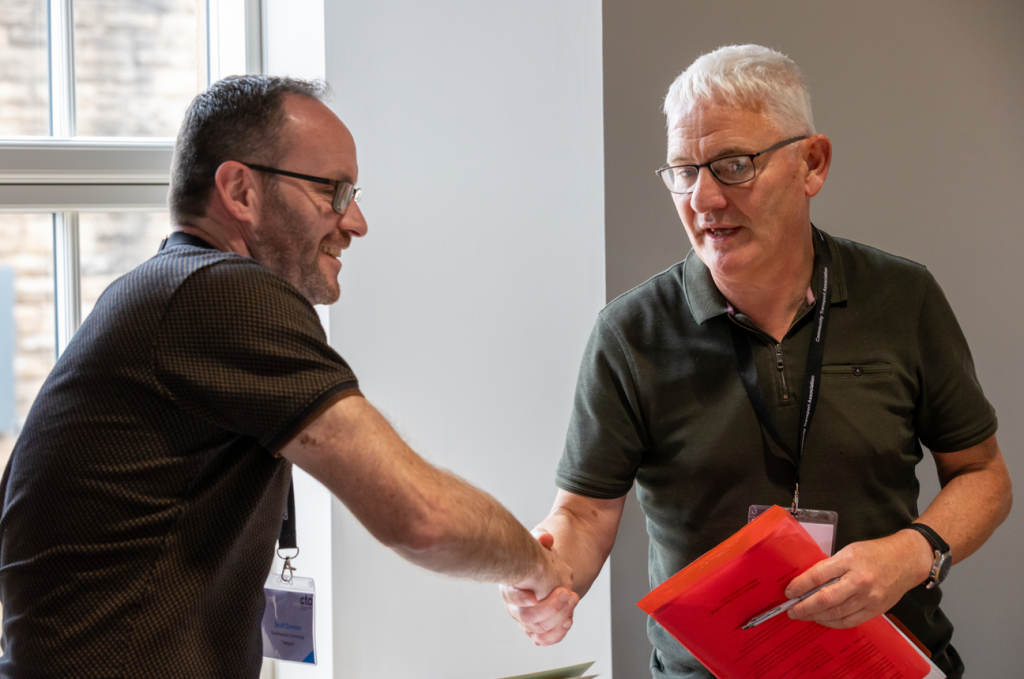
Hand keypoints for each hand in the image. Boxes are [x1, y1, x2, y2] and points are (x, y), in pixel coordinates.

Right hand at [500, 529, 578, 645]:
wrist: (544, 573)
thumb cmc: (536, 560)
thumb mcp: (538, 546)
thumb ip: (542, 541)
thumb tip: (546, 538)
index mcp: (510, 586)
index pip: (510, 595)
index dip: (520, 598)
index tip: (534, 597)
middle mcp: (515, 607)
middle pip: (526, 617)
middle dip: (550, 607)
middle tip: (566, 593)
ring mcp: (525, 620)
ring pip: (538, 629)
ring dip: (558, 618)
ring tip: (572, 601)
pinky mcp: (537, 629)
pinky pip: (545, 639)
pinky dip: (557, 633)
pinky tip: (568, 620)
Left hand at [784, 530, 932, 628]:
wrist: (906, 561)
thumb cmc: (874, 553)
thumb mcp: (849, 551)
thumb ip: (830, 566)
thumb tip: (807, 582)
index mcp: (850, 560)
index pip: (818, 575)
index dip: (800, 586)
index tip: (788, 592)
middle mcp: (859, 580)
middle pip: (826, 598)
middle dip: (804, 607)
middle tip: (791, 610)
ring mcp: (869, 597)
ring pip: (837, 613)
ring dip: (816, 616)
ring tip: (804, 616)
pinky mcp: (876, 609)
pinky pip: (850, 621)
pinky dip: (833, 623)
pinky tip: (823, 619)